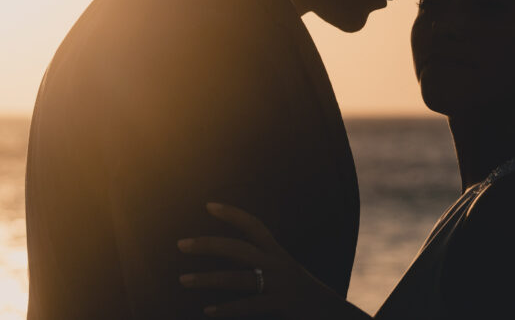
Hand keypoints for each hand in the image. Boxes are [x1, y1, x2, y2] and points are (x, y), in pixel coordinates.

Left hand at [177, 202, 342, 318]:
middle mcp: (278, 264)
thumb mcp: (284, 271)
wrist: (333, 313)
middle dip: (208, 245)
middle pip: (238, 249)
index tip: (208, 205)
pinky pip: (249, 305)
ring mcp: (279, 285)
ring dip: (207, 279)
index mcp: (277, 253)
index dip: (232, 214)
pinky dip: (226, 308)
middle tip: (181, 244)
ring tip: (183, 280)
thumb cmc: (302, 293)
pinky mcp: (281, 305)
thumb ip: (262, 263)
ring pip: (238, 279)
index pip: (253, 225)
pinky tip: (207, 310)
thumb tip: (234, 261)